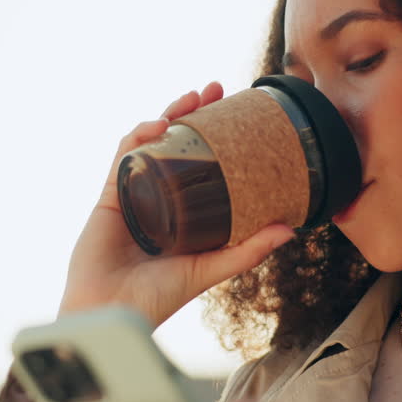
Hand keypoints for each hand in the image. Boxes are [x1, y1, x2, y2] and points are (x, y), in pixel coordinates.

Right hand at [58, 81, 295, 328]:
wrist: (114, 312)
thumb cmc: (157, 299)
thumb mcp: (209, 270)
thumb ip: (247, 251)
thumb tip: (290, 229)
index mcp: (180, 214)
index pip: (200, 165)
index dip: (217, 137)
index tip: (238, 114)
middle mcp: (157, 199)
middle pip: (175, 145)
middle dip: (194, 113)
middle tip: (217, 89)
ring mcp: (133, 194)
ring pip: (150, 143)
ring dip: (170, 114)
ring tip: (194, 98)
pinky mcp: (110, 195)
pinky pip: (125, 156)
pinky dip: (140, 135)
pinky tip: (160, 125)